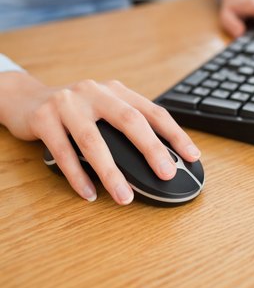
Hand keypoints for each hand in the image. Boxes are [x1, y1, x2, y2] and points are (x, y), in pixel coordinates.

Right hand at [0, 72, 200, 204]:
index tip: (192, 155)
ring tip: (125, 197)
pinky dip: (77, 176)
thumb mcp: (102, 109)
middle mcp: (94, 92)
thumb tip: (159, 160)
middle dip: (150, 148)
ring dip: (111, 172)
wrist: (26, 99)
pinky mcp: (43, 118)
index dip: (174, 133)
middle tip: (166, 173)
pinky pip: (62, 152)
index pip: (152, 111)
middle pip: (128, 120)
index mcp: (115, 90)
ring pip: (92, 140)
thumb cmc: (74, 111)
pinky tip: (89, 193)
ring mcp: (67, 103)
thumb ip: (125, 126)